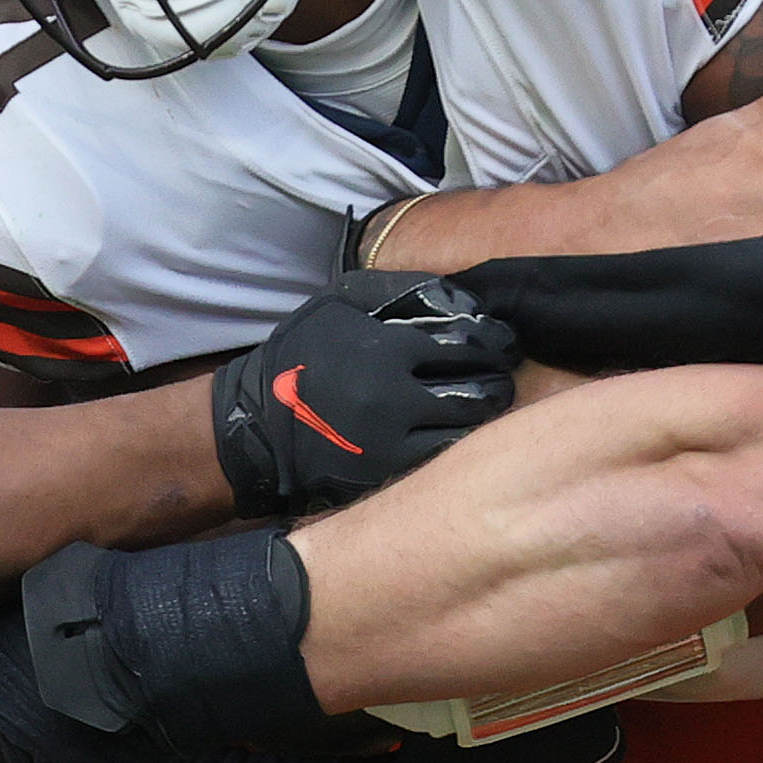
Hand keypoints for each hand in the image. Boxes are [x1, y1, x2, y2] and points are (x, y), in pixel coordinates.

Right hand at [212, 270, 519, 516]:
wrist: (255, 427)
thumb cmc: (301, 354)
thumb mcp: (339, 302)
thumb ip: (397, 289)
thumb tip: (456, 294)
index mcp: (385, 348)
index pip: (466, 341)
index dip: (495, 340)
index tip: (505, 341)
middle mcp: (393, 395)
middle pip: (476, 385)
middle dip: (499, 376)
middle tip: (507, 371)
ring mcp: (390, 439)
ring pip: (466, 425)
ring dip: (488, 410)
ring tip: (494, 398)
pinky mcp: (384, 473)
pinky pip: (442, 455)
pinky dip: (461, 440)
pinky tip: (464, 427)